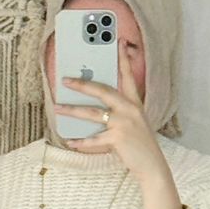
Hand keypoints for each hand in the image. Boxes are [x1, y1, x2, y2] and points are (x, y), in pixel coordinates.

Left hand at [55, 38, 171, 184]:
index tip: (119, 42)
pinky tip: (70, 141)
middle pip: (102, 90)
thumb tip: (94, 107)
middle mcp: (129, 109)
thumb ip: (119, 112)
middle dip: (82, 84)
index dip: (123, 58)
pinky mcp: (118, 138)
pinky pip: (93, 139)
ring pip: (92, 113)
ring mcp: (123, 123)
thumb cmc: (141, 145)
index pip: (128, 76)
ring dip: (72, 110)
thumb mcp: (134, 123)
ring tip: (57, 108)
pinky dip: (80, 142)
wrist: (152, 165)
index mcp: (134, 103)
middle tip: (66, 80)